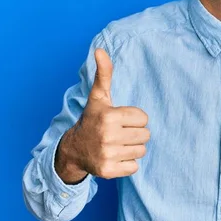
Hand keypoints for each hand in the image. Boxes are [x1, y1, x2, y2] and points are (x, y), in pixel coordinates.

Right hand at [56, 48, 150, 183]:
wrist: (74, 149)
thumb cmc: (92, 119)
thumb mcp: (98, 96)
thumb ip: (104, 73)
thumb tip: (99, 50)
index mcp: (109, 116)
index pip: (143, 118)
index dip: (134, 118)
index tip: (119, 119)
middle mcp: (107, 136)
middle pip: (145, 135)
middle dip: (135, 133)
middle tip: (118, 133)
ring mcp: (107, 155)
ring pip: (141, 151)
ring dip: (132, 148)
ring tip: (117, 144)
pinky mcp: (108, 171)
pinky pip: (134, 167)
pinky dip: (127, 164)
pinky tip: (114, 157)